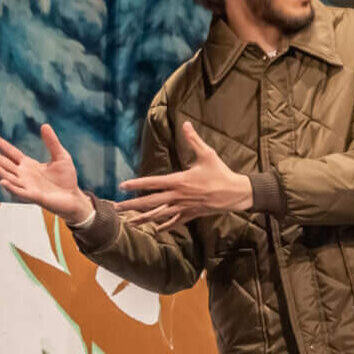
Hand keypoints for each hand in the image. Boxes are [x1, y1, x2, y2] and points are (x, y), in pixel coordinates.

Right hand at [0, 125, 90, 222]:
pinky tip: (4, 180)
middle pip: (2, 162)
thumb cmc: (66, 179)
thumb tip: (45, 125)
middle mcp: (23, 174)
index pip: (9, 152)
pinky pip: (20, 192)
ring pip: (7, 176)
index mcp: (27, 165)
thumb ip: (52, 143)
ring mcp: (26, 185)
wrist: (74, 198)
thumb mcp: (61, 157)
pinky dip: (11, 187)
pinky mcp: (34, 196)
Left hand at [117, 121, 252, 231]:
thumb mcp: (208, 154)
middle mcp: (179, 196)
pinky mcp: (192, 214)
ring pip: (160, 214)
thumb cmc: (221, 173)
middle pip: (150, 202)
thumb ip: (194, 140)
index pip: (152, 183)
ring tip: (130, 221)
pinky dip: (165, 226)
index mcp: (179, 181)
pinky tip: (156, 229)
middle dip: (132, 205)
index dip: (136, 184)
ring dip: (144, 218)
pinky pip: (175, 221)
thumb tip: (186, 124)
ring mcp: (184, 207)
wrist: (236, 193)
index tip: (122, 186)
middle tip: (117, 208)